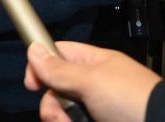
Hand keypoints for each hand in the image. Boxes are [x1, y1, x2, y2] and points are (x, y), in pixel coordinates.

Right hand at [24, 41, 160, 121]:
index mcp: (93, 64)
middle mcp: (92, 87)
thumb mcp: (92, 81)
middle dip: (53, 106)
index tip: (32, 84)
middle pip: (55, 91)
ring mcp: (96, 111)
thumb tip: (33, 49)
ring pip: (63, 114)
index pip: (57, 55)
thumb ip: (59, 69)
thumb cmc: (132, 100)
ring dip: (61, 121)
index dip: (40, 67)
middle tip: (62, 117)